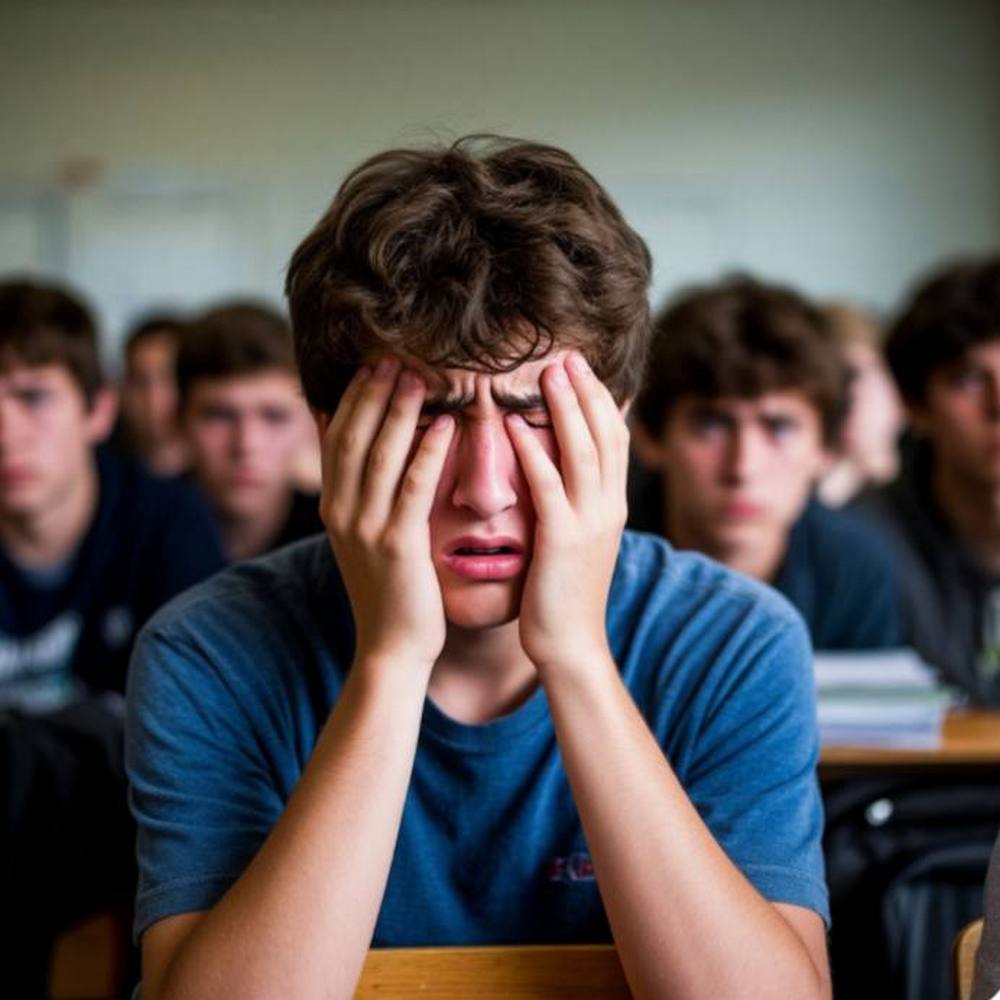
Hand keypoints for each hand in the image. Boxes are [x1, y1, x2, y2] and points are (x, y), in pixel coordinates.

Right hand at [319, 357, 455, 675]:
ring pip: (380, 454)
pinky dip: (428, 452)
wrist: (392, 647)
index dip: (353, 397)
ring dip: (400, 410)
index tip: (372, 364)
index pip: (337, 437)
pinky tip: (446, 425)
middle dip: (373, 393)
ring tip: (419, 375)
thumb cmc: (389, 589)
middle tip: (394, 355)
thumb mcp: (363, 537)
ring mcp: (366, 528)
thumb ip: (360, 493)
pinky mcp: (398, 544)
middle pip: (354, 436)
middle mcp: (342, 512)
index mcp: (333, 507)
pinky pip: (414, 487)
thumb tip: (360, 455)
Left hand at [506, 352, 628, 675]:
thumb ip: (577, 501)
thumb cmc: (566, 593)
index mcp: (613, 505)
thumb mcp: (581, 540)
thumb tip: (564, 469)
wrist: (571, 645)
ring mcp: (589, 522)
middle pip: (604, 433)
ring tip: (547, 372)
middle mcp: (608, 507)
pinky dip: (534, 452)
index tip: (581, 367)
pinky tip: (516, 426)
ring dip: (565, 407)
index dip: (600, 399)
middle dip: (587, 390)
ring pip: (583, 450)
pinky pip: (549, 485)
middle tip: (567, 354)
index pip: (614, 438)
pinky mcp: (562, 540)